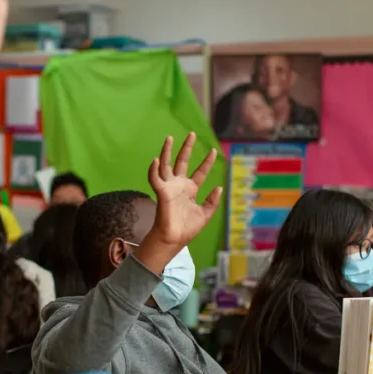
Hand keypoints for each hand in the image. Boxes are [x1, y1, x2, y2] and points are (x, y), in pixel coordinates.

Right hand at [146, 133, 221, 247]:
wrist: (174, 239)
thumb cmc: (187, 229)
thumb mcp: (205, 214)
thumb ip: (212, 201)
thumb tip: (219, 187)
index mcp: (190, 190)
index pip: (199, 172)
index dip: (206, 162)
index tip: (213, 151)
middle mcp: (179, 185)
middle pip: (182, 162)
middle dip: (186, 148)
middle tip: (192, 134)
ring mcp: (169, 188)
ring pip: (166, 165)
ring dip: (167, 152)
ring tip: (170, 138)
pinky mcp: (161, 192)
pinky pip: (155, 179)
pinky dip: (154, 169)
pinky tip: (156, 160)